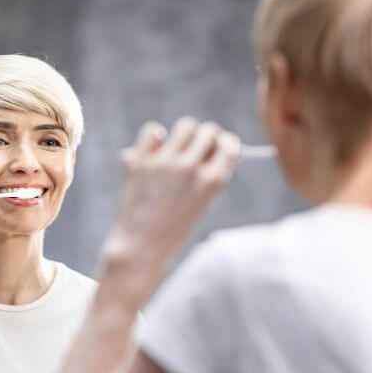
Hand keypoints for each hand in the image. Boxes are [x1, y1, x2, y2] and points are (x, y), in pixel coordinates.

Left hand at [106, 117, 238, 268]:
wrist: (142, 246)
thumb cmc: (175, 228)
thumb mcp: (203, 203)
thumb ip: (209, 174)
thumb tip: (209, 142)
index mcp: (213, 180)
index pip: (229, 143)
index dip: (224, 144)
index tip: (217, 149)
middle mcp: (192, 168)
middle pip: (208, 130)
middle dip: (206, 137)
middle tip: (196, 150)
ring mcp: (166, 163)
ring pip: (185, 126)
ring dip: (184, 134)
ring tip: (178, 147)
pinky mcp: (142, 162)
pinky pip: (153, 130)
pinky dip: (155, 135)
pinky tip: (155, 148)